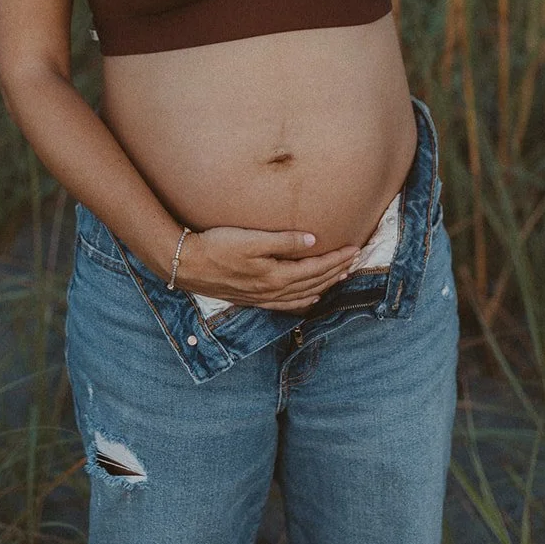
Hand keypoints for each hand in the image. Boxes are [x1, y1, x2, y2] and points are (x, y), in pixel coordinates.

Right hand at [176, 227, 361, 312]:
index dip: (337, 259)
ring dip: (325, 285)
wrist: (189, 265)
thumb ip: (283, 241)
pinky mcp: (253, 299)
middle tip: (355, 260)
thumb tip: (314, 242)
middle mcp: (273, 291)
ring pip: (304, 295)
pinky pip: (288, 304)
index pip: (315, 268)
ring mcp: (263, 298)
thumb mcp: (251, 239)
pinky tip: (310, 297)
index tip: (355, 249)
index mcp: (276, 275)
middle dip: (337, 271)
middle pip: (314, 282)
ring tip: (342, 276)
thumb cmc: (218, 246)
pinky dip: (304, 300)